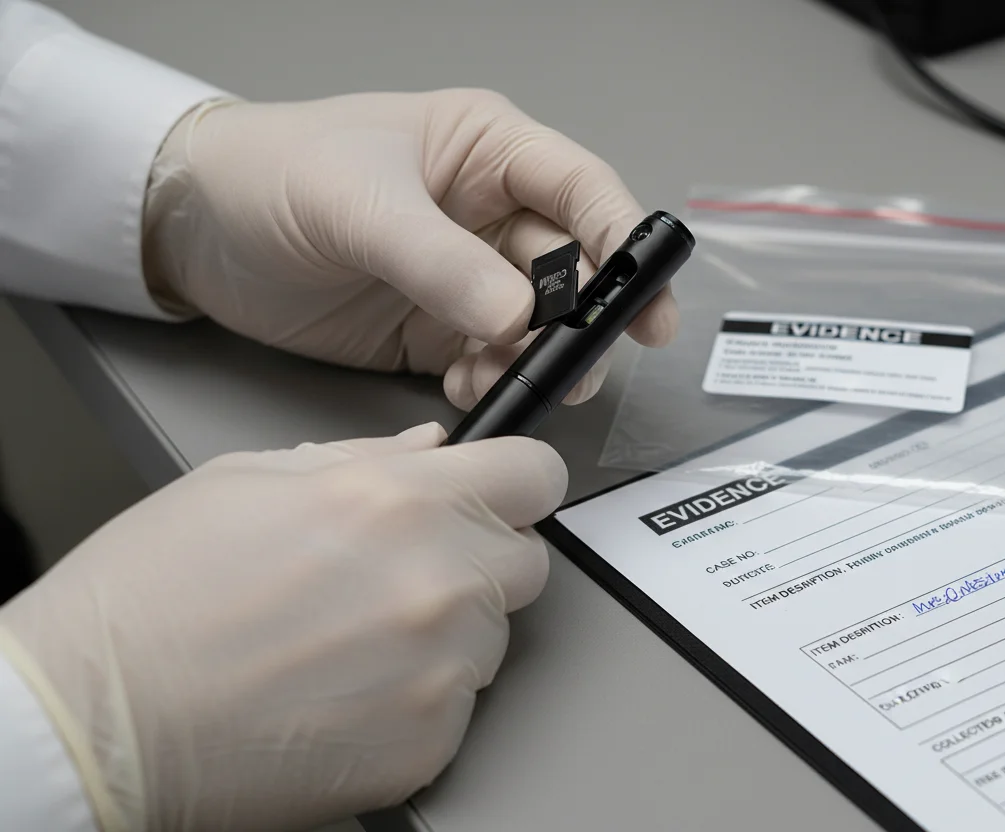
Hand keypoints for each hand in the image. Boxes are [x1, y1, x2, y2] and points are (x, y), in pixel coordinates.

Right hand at [0, 424, 565, 830]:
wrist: (96, 717)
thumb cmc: (152, 597)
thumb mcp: (246, 481)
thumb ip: (361, 460)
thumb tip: (428, 450)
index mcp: (396, 501)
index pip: (534, 474)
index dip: (519, 478)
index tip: (504, 491)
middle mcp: (435, 582)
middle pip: (526, 561)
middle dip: (481, 558)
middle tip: (409, 569)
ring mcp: (439, 670)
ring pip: (495, 636)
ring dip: (449, 630)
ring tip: (356, 637)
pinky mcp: (428, 743)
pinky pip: (461, 704)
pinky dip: (421, 695)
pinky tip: (348, 688)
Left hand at [142, 90, 678, 408]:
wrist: (194, 228)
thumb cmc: (270, 172)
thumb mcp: (358, 203)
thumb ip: (439, 259)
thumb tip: (513, 315)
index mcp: (487, 151)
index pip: (582, 191)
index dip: (624, 244)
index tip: (645, 302)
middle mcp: (489, 214)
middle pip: (571, 272)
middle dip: (580, 322)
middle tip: (574, 365)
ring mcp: (464, 277)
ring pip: (535, 327)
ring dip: (534, 361)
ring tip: (506, 379)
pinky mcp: (434, 329)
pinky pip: (488, 361)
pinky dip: (490, 382)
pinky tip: (466, 387)